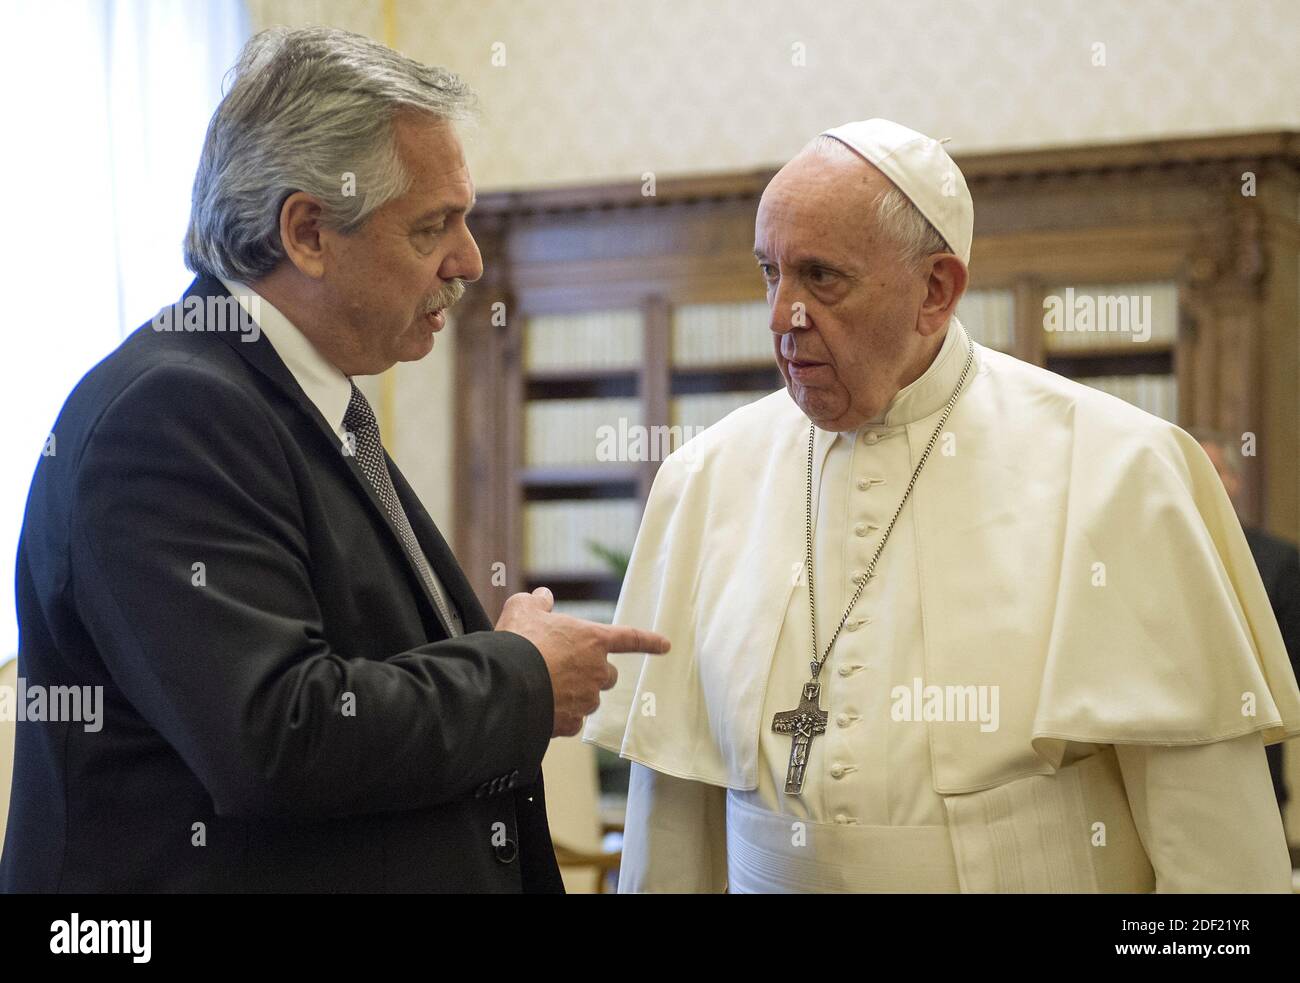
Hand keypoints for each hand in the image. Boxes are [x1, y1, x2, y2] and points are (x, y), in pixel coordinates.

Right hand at [496, 587, 669, 736]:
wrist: (506, 684)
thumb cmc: (518, 643)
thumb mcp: (523, 609)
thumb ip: (536, 602)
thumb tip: (542, 598)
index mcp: (593, 640)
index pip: (629, 638)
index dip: (649, 641)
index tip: (666, 645)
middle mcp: (596, 671)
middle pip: (608, 675)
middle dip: (594, 672)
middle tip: (567, 668)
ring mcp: (586, 699)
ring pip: (588, 698)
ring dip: (575, 693)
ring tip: (545, 686)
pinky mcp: (571, 723)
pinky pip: (572, 720)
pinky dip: (561, 715)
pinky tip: (542, 707)